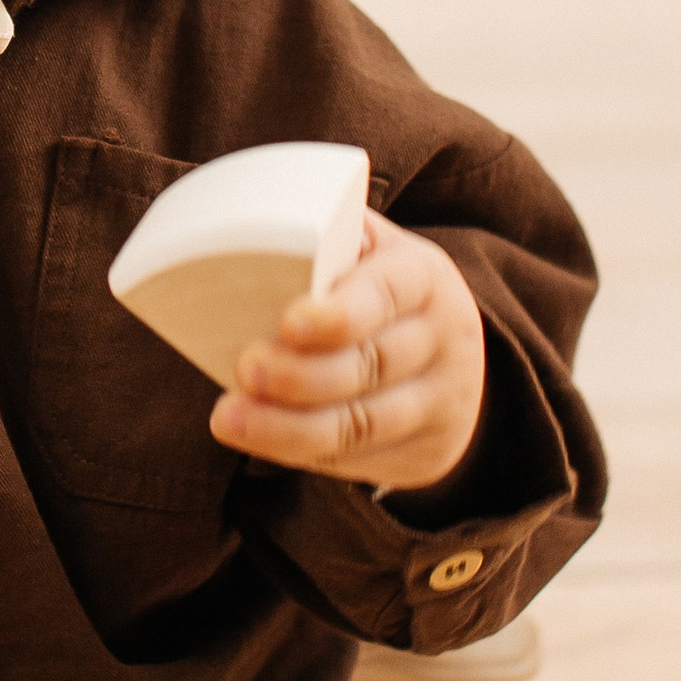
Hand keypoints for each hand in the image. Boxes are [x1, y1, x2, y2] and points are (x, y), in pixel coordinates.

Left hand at [207, 215, 485, 493]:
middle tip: (245, 368)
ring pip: (362, 424)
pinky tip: (258, 439)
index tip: (289, 322)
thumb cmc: (378, 288)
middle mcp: (443, 339)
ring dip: (289, 427)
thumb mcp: (372, 252)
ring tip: (230, 418)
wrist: (450, 355)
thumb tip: (238, 221)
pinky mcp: (426, 451)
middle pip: (372, 364)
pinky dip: (300, 451)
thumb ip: (326, 239)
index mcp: (423, 276)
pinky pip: (358, 458)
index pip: (386, 295)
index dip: (340, 314)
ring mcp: (441, 401)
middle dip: (303, 375)